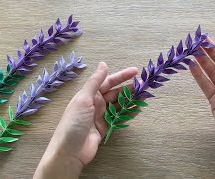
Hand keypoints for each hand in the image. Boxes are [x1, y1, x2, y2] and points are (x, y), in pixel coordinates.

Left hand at [34, 62, 137, 178]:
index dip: (122, 76)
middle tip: (144, 85)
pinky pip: (119, 118)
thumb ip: (95, 81)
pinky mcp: (105, 128)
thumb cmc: (74, 122)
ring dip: (131, 100)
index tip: (136, 71)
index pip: (108, 82)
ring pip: (119, 105)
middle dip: (129, 88)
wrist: (70, 151)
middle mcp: (96, 103)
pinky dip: (128, 113)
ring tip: (145, 96)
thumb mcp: (83, 99)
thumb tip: (103, 63)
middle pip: (116, 93)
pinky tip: (137, 109)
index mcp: (89, 95)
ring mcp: (101, 116)